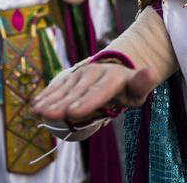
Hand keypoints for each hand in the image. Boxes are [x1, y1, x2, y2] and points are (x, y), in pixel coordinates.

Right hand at [31, 63, 155, 123]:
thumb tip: (150, 70)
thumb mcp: (138, 89)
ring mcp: (81, 73)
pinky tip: (36, 104)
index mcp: (114, 77)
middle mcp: (95, 72)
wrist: (116, 70)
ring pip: (65, 88)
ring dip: (51, 100)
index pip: (100, 91)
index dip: (86, 101)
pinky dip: (47, 94)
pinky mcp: (70, 76)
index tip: (73, 113)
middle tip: (50, 115)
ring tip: (38, 111)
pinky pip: (58, 85)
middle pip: (79, 91)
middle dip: (63, 103)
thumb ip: (142, 83)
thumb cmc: (128, 88)